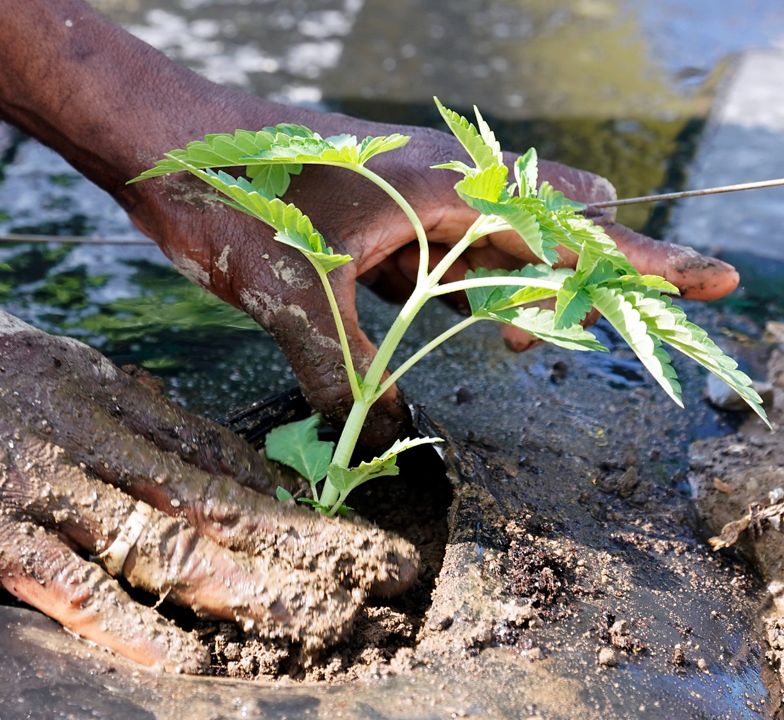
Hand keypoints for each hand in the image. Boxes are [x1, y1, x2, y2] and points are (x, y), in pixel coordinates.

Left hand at [0, 0, 740, 446]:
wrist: (161, 137)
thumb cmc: (232, 193)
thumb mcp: (292, 294)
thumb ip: (344, 373)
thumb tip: (382, 440)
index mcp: (445, 187)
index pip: (567, 227)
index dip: (640, 260)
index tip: (710, 282)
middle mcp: (437, 182)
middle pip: (545, 227)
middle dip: (580, 279)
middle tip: (567, 338)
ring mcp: (404, 192)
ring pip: (489, 243)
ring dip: (514, 291)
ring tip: (520, 344)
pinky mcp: (368, 208)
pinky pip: (435, 251)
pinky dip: (455, 290)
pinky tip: (453, 323)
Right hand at [0, 173, 417, 672]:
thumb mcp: (28, 353)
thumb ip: (89, 397)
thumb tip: (145, 429)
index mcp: (100, 387)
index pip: (215, 451)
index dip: (287, 496)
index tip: (343, 529)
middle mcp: (89, 429)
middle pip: (213, 496)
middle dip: (302, 541)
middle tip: (378, 576)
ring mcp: (39, 477)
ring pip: (164, 539)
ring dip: (246, 586)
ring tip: (318, 623)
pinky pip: (72, 584)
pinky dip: (134, 626)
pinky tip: (187, 658)